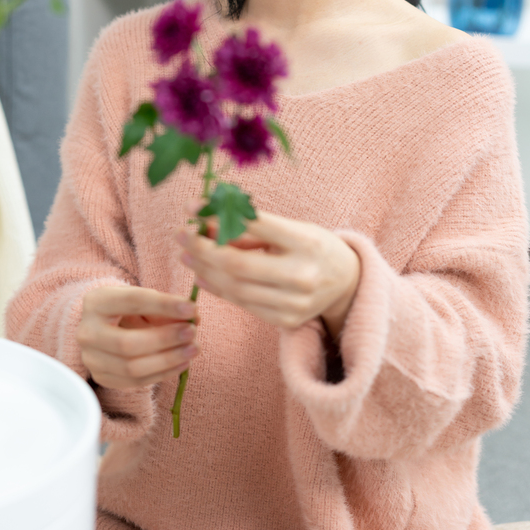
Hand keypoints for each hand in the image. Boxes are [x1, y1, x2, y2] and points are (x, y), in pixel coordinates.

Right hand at [77, 285, 199, 389]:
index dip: (164, 305)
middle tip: (192, 333)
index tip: (191, 307)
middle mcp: (87, 332)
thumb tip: (194, 316)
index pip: (132, 301)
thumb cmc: (128, 308)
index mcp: (96, 302)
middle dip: (165, 339)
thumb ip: (166, 306)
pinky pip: (136, 382)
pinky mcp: (102, 378)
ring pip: (132, 368)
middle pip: (128, 343)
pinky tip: (183, 363)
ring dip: (168, 360)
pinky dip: (163, 374)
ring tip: (193, 350)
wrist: (104, 326)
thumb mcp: (143, 299)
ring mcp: (91, 359)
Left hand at [175, 207, 359, 337]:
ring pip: (236, 288)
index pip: (255, 225)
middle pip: (239, 264)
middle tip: (181, 234)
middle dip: (202, 249)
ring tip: (187, 254)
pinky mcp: (287, 321)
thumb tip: (204, 219)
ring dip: (204, 270)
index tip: (193, 208)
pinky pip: (243, 304)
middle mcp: (303, 275)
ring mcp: (295, 303)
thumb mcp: (291, 228)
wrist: (348, 282)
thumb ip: (251, 226)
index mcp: (306, 242)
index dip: (218, 215)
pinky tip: (202, 276)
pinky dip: (219, 290)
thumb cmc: (313, 246)